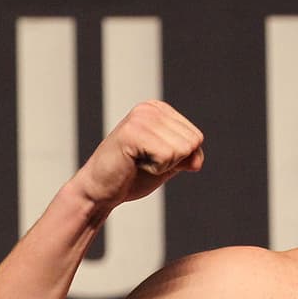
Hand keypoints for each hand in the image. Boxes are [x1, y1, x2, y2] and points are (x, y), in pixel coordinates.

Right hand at [76, 100, 205, 204]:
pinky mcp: (132, 132)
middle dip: (173, 161)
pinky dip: (155, 169)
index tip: (152, 157)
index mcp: (160, 110)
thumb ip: (188, 157)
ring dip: (163, 165)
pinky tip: (134, 164)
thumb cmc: (132, 176)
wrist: (100, 190)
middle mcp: (150, 108)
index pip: (196, 138)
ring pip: (182, 150)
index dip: (179, 158)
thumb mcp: (170, 163)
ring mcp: (140, 118)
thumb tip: (197, 160)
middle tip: (144, 162)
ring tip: (138, 162)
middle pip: (192, 142)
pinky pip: (167, 157)